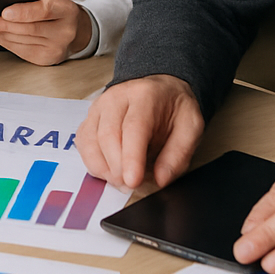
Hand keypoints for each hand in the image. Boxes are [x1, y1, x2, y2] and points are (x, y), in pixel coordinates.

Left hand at [0, 0, 92, 65]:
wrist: (76, 29)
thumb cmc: (55, 9)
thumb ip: (31, 0)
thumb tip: (1, 5)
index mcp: (66, 9)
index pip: (44, 10)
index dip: (23, 12)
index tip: (4, 12)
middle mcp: (65, 30)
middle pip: (29, 29)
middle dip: (3, 25)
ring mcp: (58, 48)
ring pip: (23, 41)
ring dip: (2, 34)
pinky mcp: (48, 59)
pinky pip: (22, 51)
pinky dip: (7, 43)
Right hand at [76, 74, 203, 190]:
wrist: (159, 88)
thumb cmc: (173, 107)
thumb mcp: (191, 127)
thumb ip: (178, 154)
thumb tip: (161, 180)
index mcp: (145, 96)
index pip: (133, 128)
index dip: (131, 157)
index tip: (133, 181)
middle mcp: (116, 98)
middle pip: (107, 135)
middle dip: (117, 167)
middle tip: (131, 185)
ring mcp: (99, 107)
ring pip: (90, 140)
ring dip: (103, 167)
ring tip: (121, 180)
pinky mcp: (89, 118)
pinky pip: (83, 143)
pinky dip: (92, 162)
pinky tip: (108, 169)